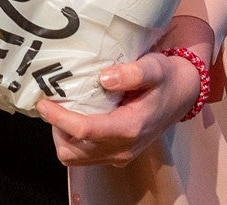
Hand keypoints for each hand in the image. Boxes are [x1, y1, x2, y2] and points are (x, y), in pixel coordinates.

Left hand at [35, 51, 198, 167]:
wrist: (183, 95)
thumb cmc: (167, 78)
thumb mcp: (155, 67)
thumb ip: (132, 72)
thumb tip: (104, 79)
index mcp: (131, 127)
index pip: (85, 131)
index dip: (59, 118)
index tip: (43, 102)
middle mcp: (123, 148)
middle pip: (74, 151)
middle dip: (56, 128)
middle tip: (51, 103)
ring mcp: (120, 155)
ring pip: (75, 158)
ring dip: (62, 137)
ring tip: (60, 111)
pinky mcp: (117, 155)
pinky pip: (84, 156)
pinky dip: (72, 142)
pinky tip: (73, 118)